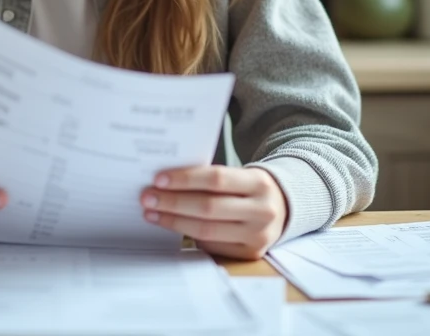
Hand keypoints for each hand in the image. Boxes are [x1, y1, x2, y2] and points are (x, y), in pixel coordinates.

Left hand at [140, 166, 286, 259]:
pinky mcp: (249, 254)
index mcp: (259, 183)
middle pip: (208, 207)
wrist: (282, 208)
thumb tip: (166, 183)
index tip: (158, 179)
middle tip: (147, 198)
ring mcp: (257, 236)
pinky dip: (188, 236)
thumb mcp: (240, 176)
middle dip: (173, 202)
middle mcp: (262, 211)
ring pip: (207, 230)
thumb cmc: (249, 188)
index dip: (185, 179)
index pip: (216, 179)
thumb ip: (211, 179)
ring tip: (152, 213)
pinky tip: (172, 226)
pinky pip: (211, 245)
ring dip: (173, 221)